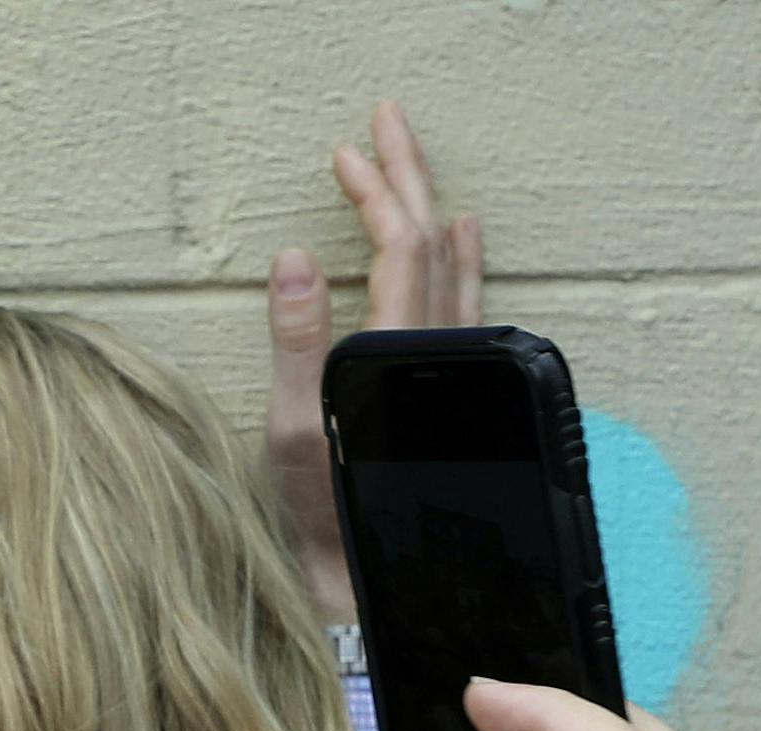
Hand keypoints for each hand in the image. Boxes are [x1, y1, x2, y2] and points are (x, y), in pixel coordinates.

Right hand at [264, 102, 483, 622]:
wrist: (371, 575)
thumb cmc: (324, 514)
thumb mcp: (290, 428)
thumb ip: (297, 341)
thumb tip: (296, 258)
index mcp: (396, 351)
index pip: (397, 245)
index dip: (374, 190)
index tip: (346, 151)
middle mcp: (438, 354)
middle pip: (433, 241)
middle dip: (407, 177)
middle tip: (384, 125)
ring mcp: (453, 373)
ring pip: (456, 269)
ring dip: (434, 210)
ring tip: (417, 172)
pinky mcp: (454, 395)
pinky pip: (470, 306)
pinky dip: (465, 261)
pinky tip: (465, 241)